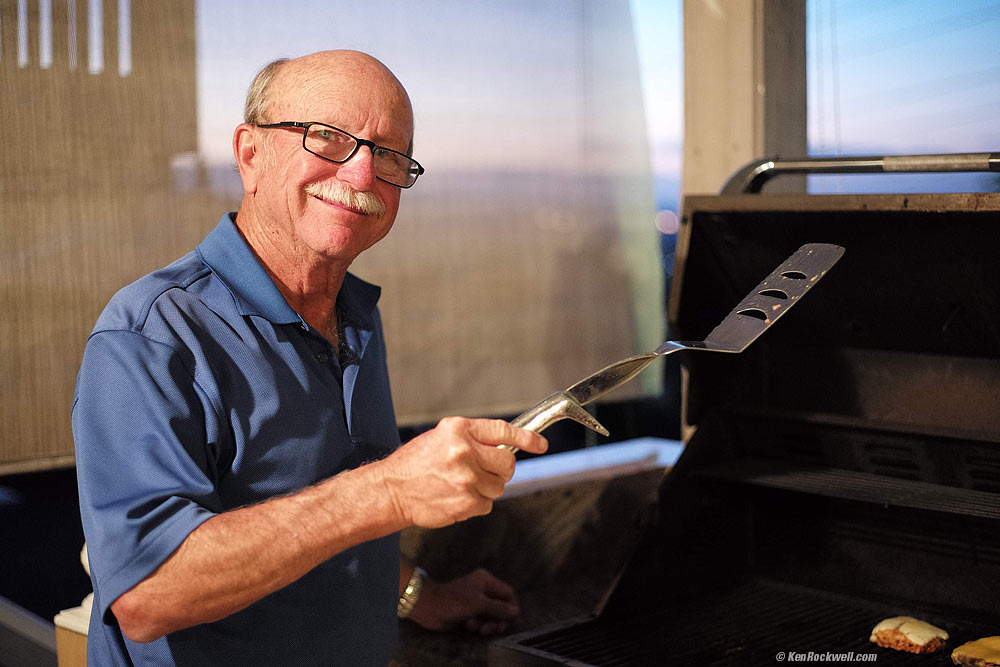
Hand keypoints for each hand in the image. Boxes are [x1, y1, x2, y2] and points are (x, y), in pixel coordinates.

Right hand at [380, 418, 546, 528]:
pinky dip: (476, 503)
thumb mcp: (442, 437)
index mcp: (459, 430)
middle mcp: (465, 451)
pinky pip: (487, 504)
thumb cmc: (414, 463)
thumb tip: (506, 445)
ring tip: (461, 484)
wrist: (390, 491)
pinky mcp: (466, 502)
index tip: (541, 444)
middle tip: (484, 471)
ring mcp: (466, 479)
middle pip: (508, 462)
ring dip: (486, 487)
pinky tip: (456, 497)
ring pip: (499, 486)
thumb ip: (473, 438)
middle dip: (501, 469)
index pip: (503, 430)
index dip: (527, 438)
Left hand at [408, 568, 520, 635]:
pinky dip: (478, 625)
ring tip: (479, 629)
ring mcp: (475, 600)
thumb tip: (516, 612)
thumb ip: (499, 608)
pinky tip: (469, 627)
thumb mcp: (478, 604)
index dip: (512, 607)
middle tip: (495, 630)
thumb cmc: (453, 601)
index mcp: (486, 581)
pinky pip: (481, 620)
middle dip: (499, 619)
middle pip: (501, 606)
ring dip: (487, 624)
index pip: (508, 593)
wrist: (428, 607)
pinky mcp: (469, 611)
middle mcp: (483, 589)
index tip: (513, 621)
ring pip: (491, 615)